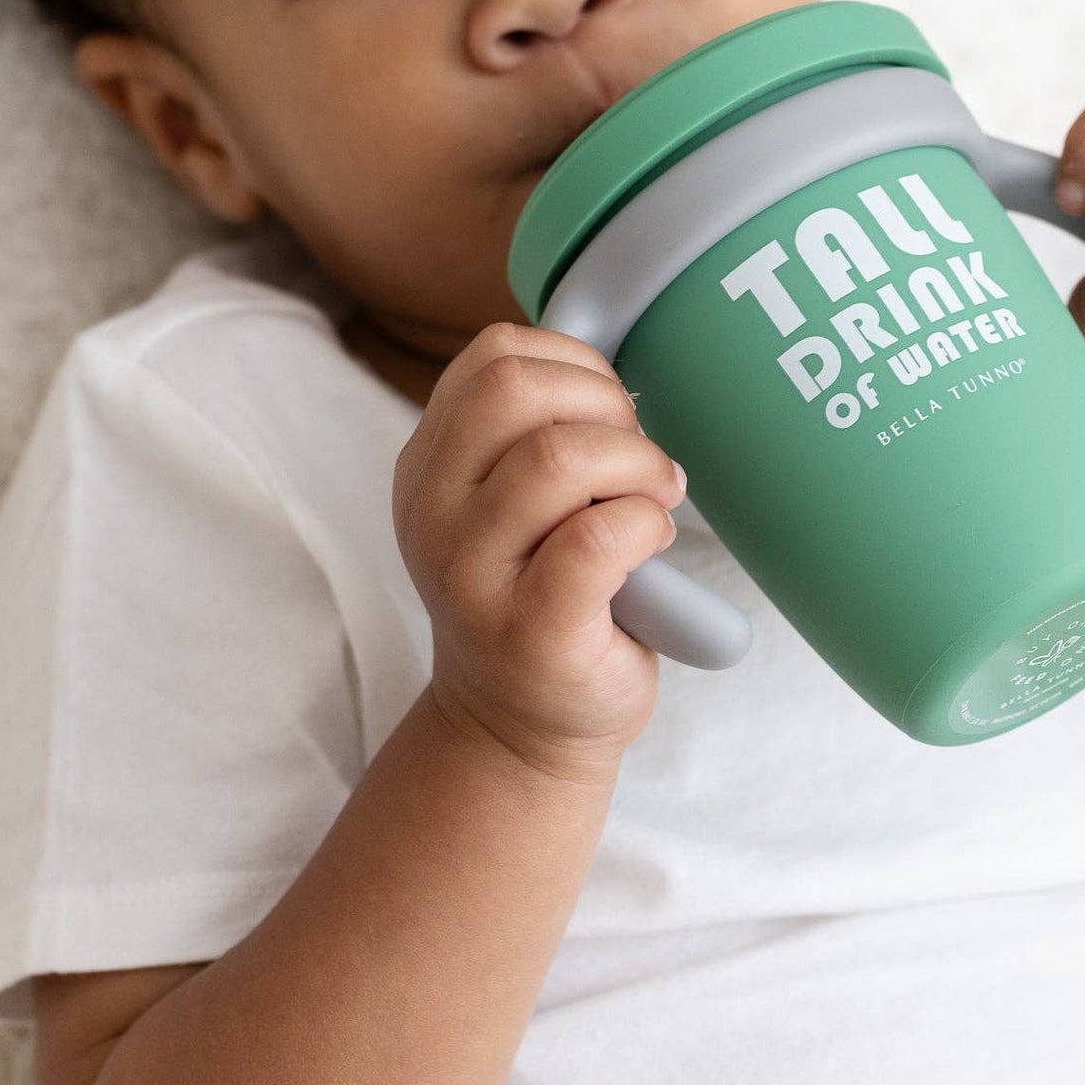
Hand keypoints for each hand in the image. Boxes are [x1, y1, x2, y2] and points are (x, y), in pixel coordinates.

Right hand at [391, 320, 687, 784]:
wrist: (520, 730)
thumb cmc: (543, 595)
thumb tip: (614, 375)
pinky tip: (653, 544)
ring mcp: (470, 575)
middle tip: (641, 458)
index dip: (577, 364)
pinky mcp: (527, 631)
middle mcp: (431, 512)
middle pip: (516, 389)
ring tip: (657, 499)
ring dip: (638, 464)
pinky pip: (597, 538)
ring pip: (559, 457)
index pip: (496, 354)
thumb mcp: (510, 503)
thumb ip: (537, 433)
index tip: (612, 415)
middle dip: (606, 406)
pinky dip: (646, 523)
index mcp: (428, 465)